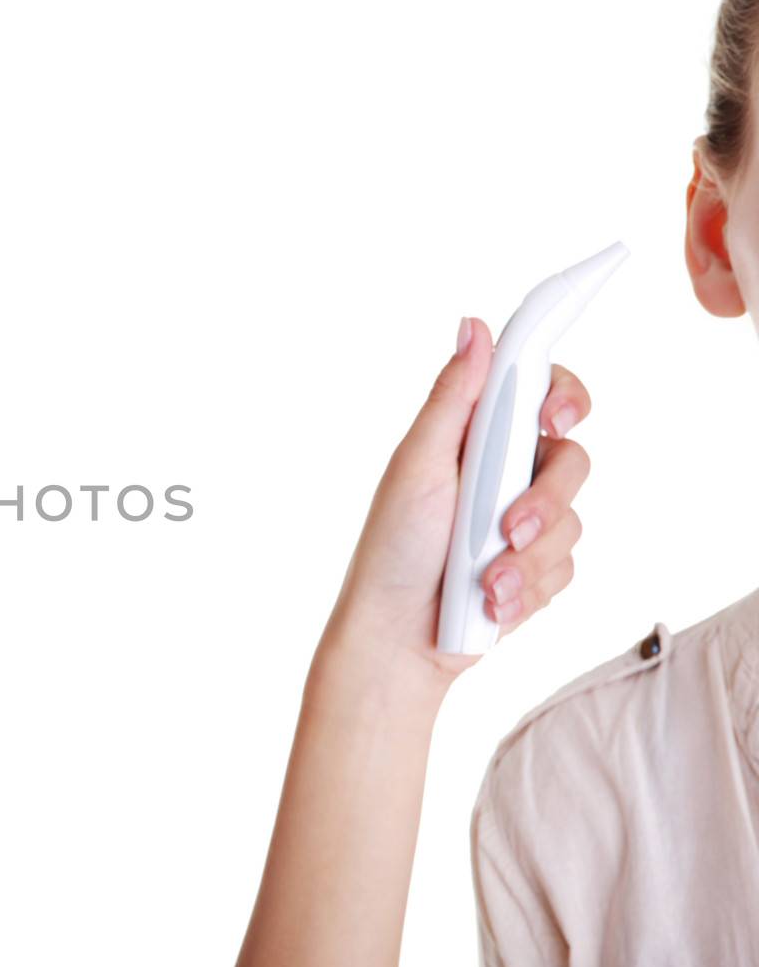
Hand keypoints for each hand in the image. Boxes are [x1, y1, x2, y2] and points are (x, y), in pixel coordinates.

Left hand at [319, 316, 592, 691]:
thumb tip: (474, 327)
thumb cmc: (392, 548)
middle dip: (545, 500)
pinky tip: (492, 604)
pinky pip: (567, 566)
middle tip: (508, 529)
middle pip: (571, 458)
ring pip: (573, 520)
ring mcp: (522, 521)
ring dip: (528, 558)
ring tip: (485, 584)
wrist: (397, 638)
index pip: (540, 392)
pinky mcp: (535, 567)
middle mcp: (503, 473)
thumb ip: (453, 399)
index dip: (564, 395)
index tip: (556, 417)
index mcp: (473, 437)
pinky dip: (529, 588)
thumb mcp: (418, 465)